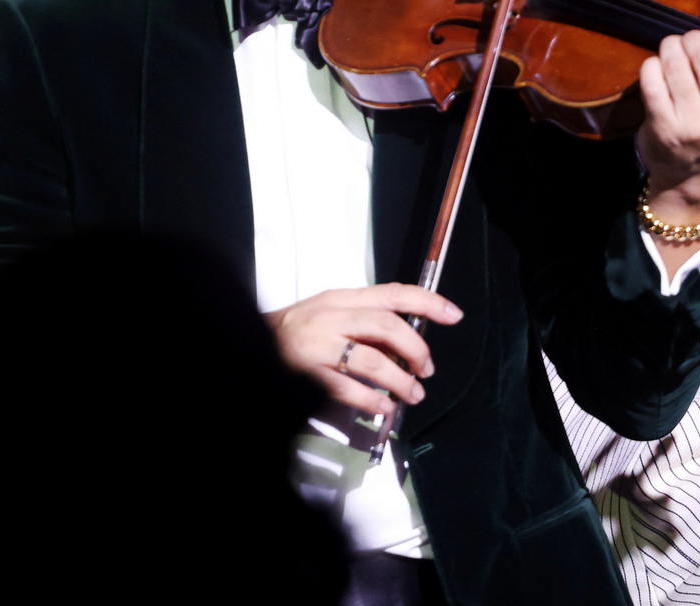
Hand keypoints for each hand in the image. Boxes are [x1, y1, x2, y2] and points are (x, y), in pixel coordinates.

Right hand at [265, 283, 462, 416]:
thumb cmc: (294, 331)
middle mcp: (331, 316)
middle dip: (415, 348)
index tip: (454, 315)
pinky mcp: (307, 374)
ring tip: (413, 395)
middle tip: (427, 369)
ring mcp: (318, 345)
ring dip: (400, 380)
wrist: (245, 342)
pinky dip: (372, 399)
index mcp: (341, 298)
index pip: (392, 293)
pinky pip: (348, 388)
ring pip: (372, 359)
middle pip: (386, 324)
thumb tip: (408, 341)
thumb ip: (364, 321)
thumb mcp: (329, 314)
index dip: (427, 302)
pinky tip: (384, 407)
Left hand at [637, 9, 699, 188]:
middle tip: (689, 43)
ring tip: (672, 53)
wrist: (689, 174)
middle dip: (692, 38)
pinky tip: (657, 71)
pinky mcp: (662, 129)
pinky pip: (651, 78)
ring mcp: (693, 126)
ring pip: (675, 62)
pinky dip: (651, 65)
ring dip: (669, 47)